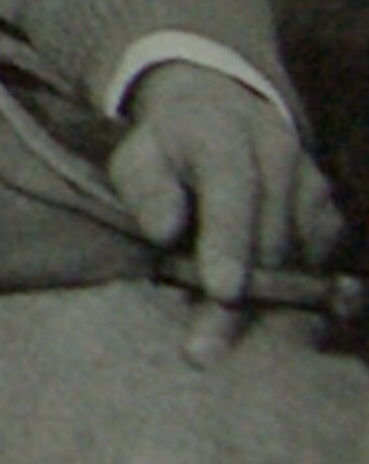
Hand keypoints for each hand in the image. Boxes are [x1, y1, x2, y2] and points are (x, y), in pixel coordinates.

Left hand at [109, 60, 343, 364]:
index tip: (221, 292)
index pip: (230, 188)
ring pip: (298, 261)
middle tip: (202, 352)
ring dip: (264, 313)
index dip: (228, 243)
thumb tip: (163, 232)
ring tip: (219, 348)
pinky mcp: (327, 214)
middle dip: (238, 303)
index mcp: (220, 132)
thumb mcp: (136, 155)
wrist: (220, 111)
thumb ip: (145, 189)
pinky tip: (256, 334)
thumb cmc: (166, 147)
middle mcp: (276, 153)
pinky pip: (316, 269)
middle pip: (267, 239)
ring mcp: (310, 184)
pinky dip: (289, 305)